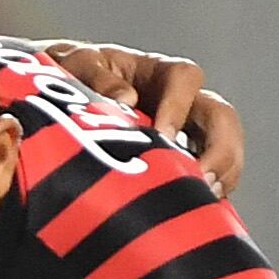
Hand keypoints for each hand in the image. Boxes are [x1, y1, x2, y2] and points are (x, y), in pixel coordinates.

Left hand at [37, 40, 244, 197]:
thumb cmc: (69, 79)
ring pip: (224, 147)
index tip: (162, 137)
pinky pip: (208, 176)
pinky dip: (208, 193)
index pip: (184, 78)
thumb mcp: (76, 67)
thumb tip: (127, 99)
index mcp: (156, 72)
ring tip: (205, 199)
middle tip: (201, 180)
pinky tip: (198, 211)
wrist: (55, 101)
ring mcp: (185, 133)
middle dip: (220, 149)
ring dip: (223, 174)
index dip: (178, 106)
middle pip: (220, 116)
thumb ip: (96, 76)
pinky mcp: (181, 162)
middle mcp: (180, 101)